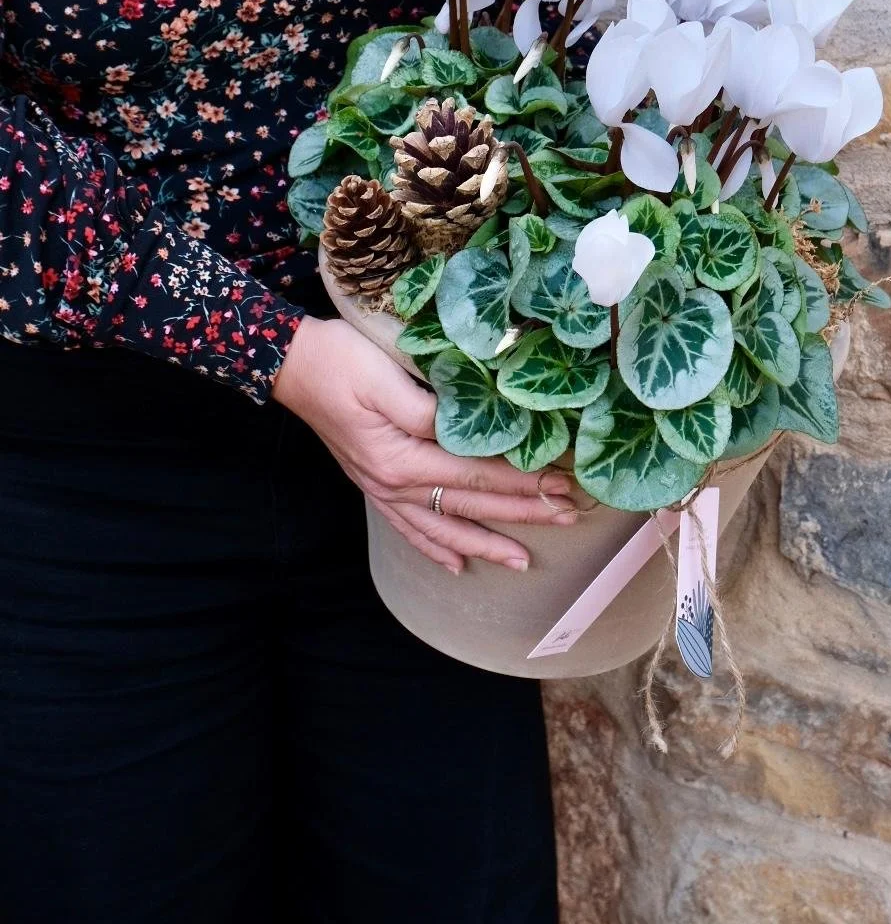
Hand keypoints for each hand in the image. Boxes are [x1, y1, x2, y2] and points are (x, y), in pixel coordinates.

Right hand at [272, 316, 578, 572]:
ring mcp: (382, 488)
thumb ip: (430, 409)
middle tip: (569, 517)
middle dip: (523, 512)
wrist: (289, 363)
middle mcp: (394, 483)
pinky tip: (456, 564)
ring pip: (444, 526)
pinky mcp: (373, 483)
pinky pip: (409, 528)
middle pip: (470, 504)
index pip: (477, 475)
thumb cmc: (339, 359)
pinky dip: (435, 547)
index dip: (523, 481)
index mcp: (402, 457)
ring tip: (523, 562)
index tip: (562, 484)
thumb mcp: (387, 375)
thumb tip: (473, 431)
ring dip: (486, 543)